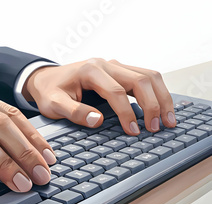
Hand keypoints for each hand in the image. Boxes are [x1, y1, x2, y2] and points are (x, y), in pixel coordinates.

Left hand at [24, 58, 176, 134]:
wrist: (45, 79)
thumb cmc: (49, 92)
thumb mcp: (53, 104)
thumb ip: (73, 111)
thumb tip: (98, 120)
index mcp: (90, 70)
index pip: (116, 91)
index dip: (127, 113)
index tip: (133, 131)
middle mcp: (106, 64)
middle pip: (140, 80)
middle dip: (152, 105)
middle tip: (156, 128)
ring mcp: (115, 65)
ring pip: (148, 75)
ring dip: (161, 97)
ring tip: (168, 120)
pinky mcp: (120, 71)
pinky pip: (145, 77)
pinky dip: (157, 92)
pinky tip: (161, 108)